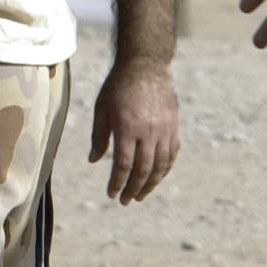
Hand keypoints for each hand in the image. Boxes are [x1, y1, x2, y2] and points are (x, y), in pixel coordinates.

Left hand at [89, 58, 177, 203]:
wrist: (145, 65)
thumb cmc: (118, 86)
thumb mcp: (102, 109)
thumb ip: (99, 137)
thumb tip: (94, 161)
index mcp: (127, 127)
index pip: (123, 164)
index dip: (117, 182)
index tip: (111, 193)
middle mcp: (148, 131)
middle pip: (142, 169)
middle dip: (133, 189)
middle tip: (125, 200)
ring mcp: (164, 130)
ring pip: (160, 165)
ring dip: (150, 184)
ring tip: (140, 195)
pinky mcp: (173, 126)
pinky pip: (172, 154)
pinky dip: (165, 169)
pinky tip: (156, 177)